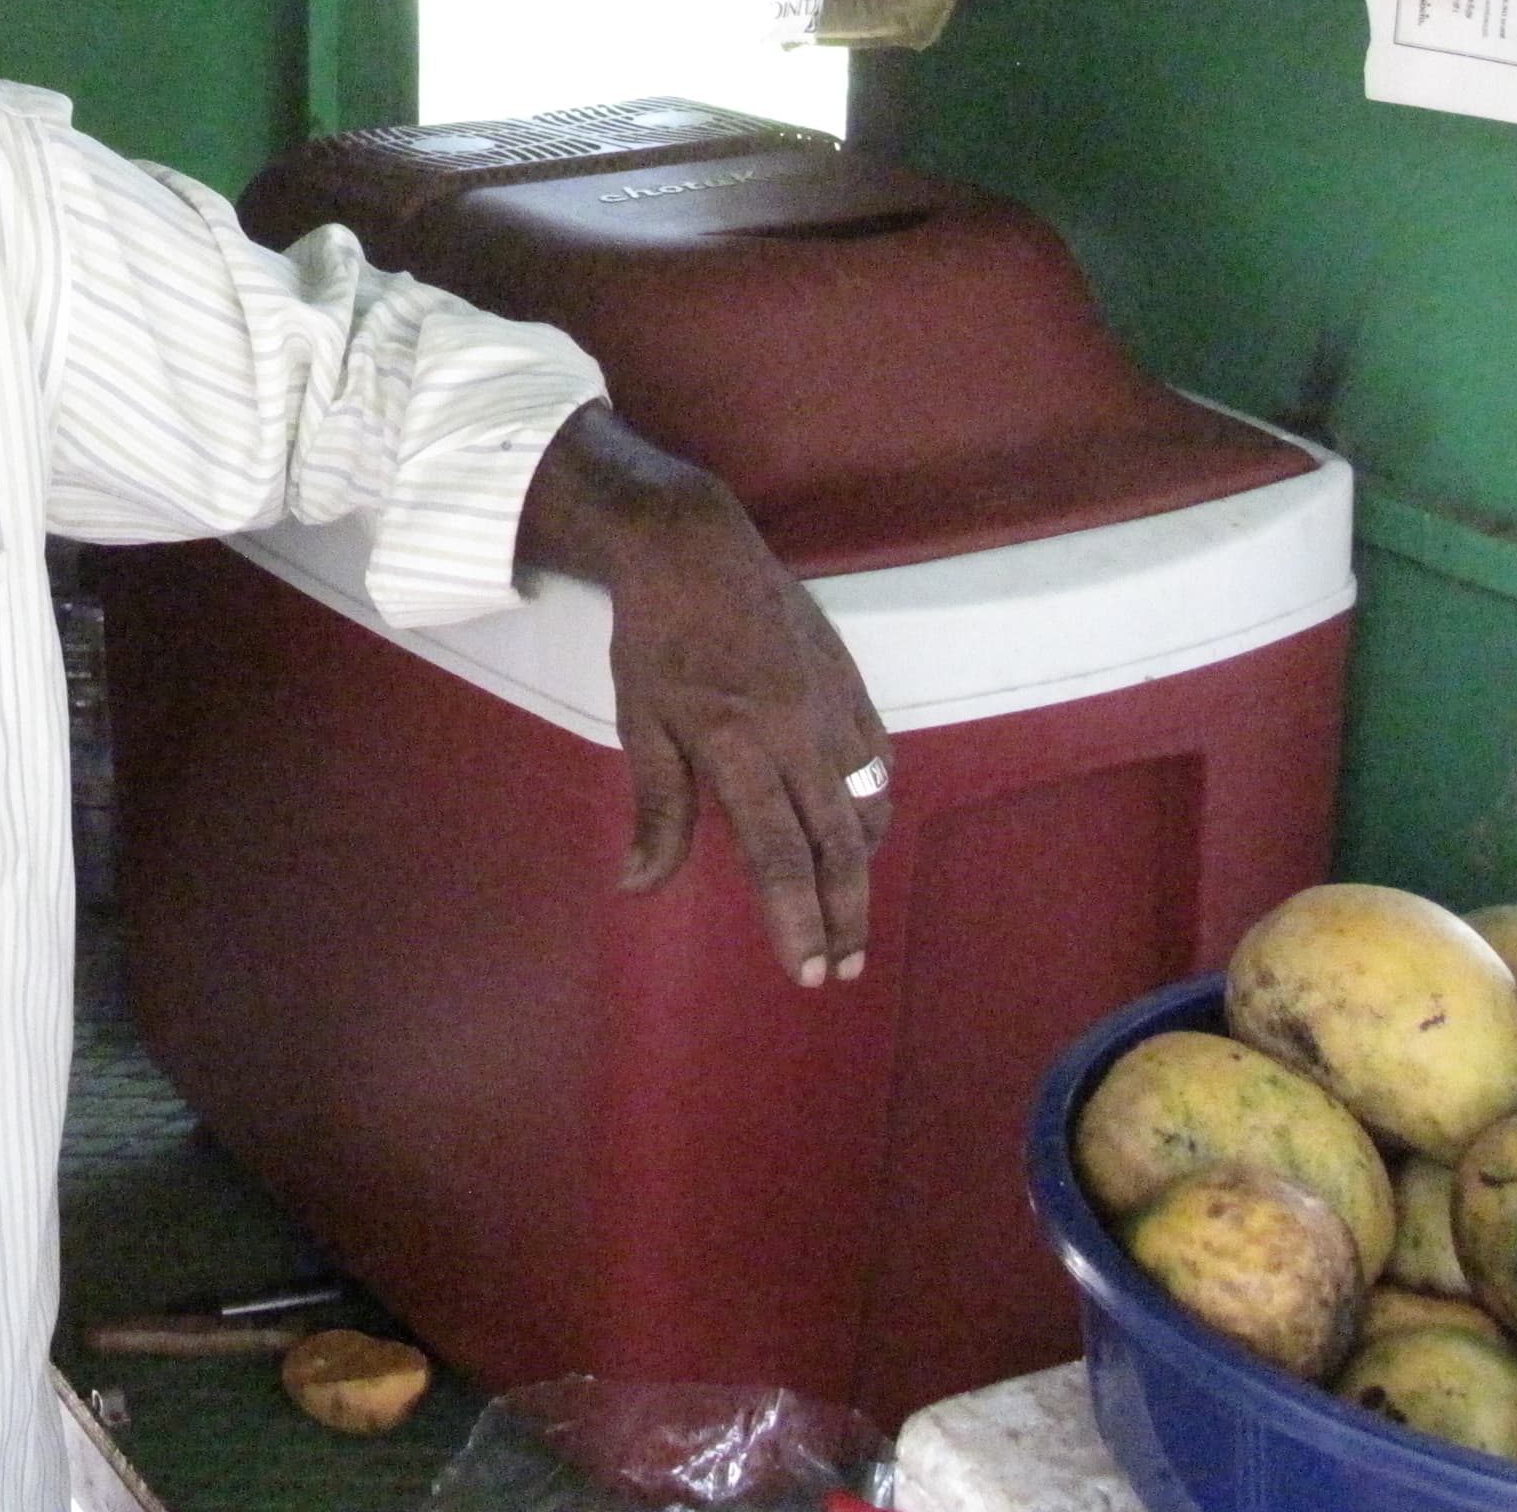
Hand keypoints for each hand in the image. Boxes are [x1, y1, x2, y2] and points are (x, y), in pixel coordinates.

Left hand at [516, 402, 894, 986]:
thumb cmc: (656, 639)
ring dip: (861, 869)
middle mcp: (796, 731)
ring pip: (866, 807)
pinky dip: (874, 808)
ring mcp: (831, 706)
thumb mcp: (638, 721)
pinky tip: (861, 835)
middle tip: (842, 969)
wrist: (695, 546)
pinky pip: (878, 762)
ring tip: (847, 915)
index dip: (796, 918)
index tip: (806, 970)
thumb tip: (639, 887)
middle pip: (836, 844)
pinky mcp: (851, 683)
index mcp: (736, 744)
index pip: (778, 852)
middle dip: (843, 916)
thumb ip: (655, 808)